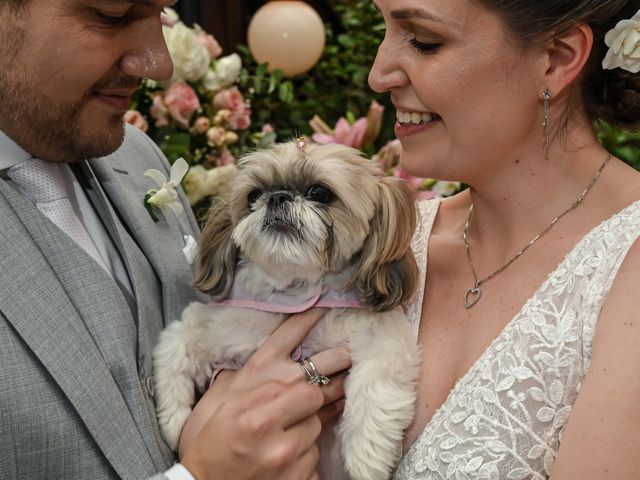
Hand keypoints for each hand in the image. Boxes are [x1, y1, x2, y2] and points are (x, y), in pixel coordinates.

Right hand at [179, 308, 350, 477]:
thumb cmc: (209, 440)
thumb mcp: (219, 399)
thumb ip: (247, 376)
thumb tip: (272, 356)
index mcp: (250, 391)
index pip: (287, 346)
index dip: (309, 323)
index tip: (325, 306)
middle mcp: (270, 415)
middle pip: (320, 383)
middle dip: (334, 372)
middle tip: (346, 362)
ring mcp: (286, 448)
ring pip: (319, 422)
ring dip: (310, 423)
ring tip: (289, 430)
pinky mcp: (298, 475)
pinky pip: (315, 453)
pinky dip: (305, 453)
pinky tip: (287, 456)